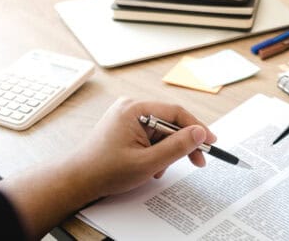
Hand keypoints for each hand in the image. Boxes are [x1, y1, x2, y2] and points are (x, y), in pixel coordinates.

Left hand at [68, 98, 216, 197]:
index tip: (210, 142)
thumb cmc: (105, 170)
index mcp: (134, 109)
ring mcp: (127, 118)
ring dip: (166, 152)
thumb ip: (177, 147)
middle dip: (182, 144)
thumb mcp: (148, 162)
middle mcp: (130, 108)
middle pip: (169, 122)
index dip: (196, 127)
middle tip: (197, 160)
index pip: (175, 112)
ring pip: (161, 132)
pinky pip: (150, 137)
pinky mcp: (125, 128)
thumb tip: (199, 133)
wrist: (78, 180)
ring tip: (158, 170)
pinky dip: (155, 153)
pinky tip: (149, 168)